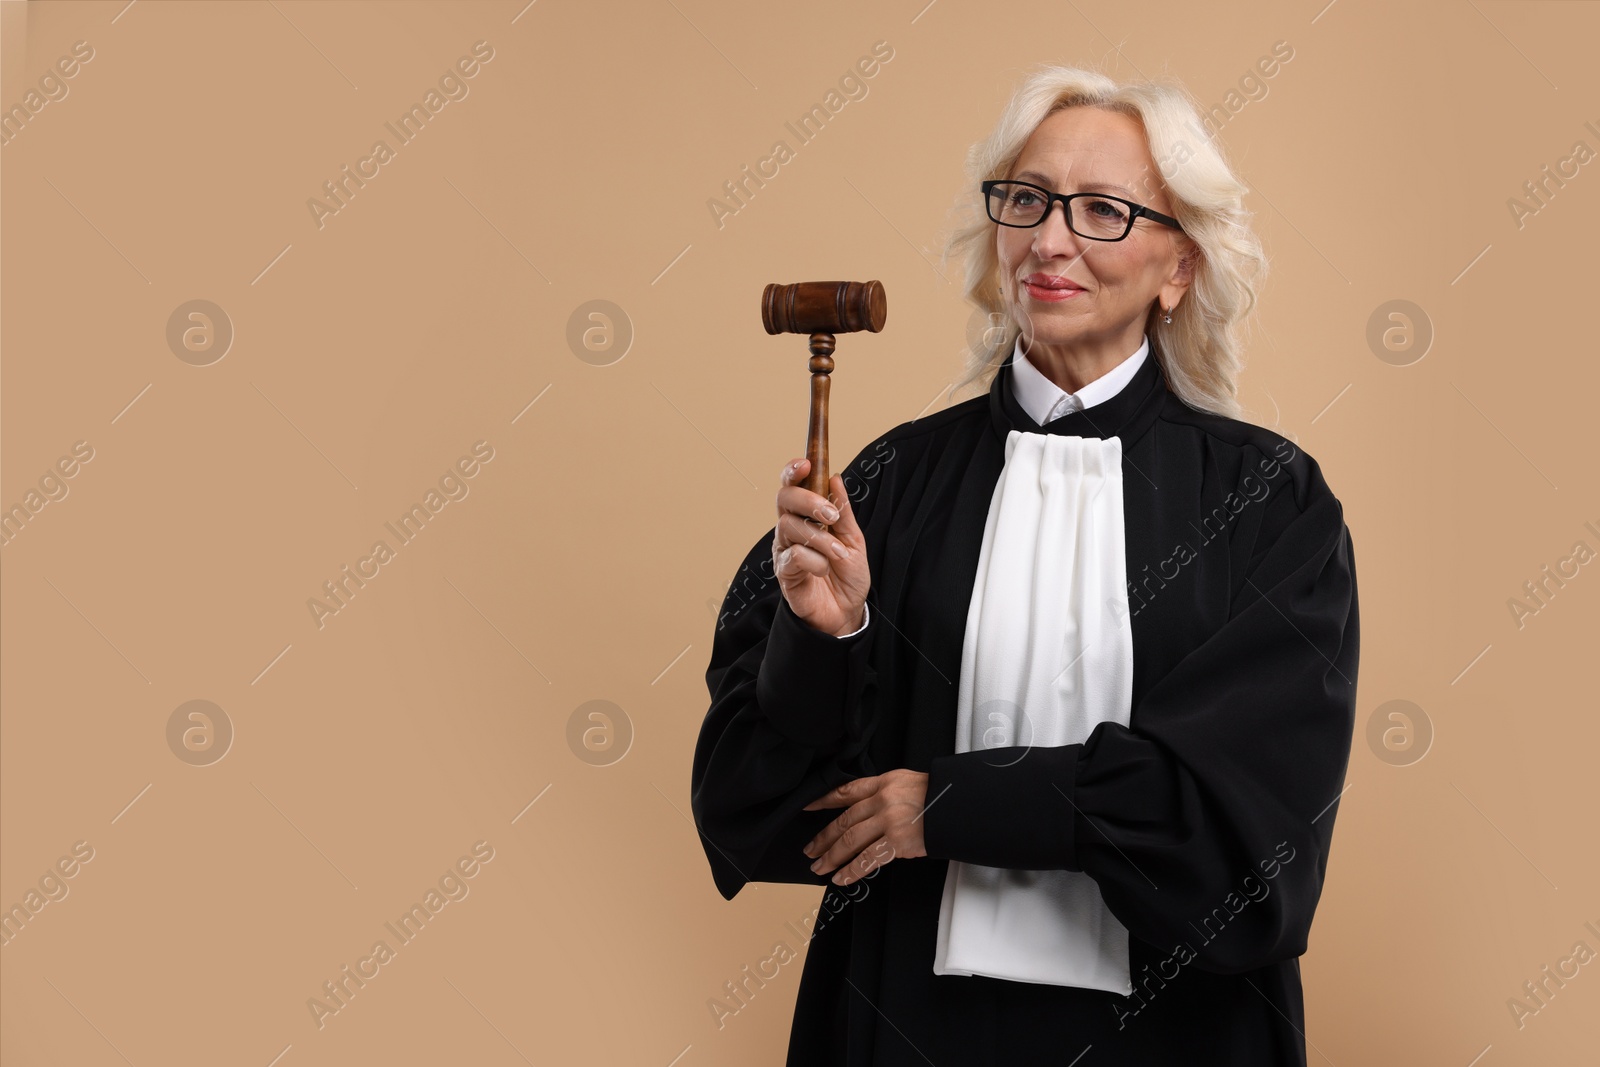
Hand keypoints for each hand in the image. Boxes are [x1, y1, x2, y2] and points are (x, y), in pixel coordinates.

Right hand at [773, 457, 869, 636]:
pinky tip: (824, 569)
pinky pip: (793, 556)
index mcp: (805, 517)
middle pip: (784, 499)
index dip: (793, 471)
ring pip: (790, 526)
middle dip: (808, 500)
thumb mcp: (853, 539)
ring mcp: (784, 550)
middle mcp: (790, 530)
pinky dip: (815, 561)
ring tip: (838, 553)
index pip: (792, 486)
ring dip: (820, 538)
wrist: (846, 613)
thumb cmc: (846, 576)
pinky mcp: (784, 573)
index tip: (805, 464)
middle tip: (830, 515)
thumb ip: (844, 510)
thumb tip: (834, 477)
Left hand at [801, 770, 927, 884]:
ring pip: (850, 841)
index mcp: (883, 783)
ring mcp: (888, 822)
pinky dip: (851, 871)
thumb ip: (885, 793)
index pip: (846, 791)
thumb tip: (866, 809)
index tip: (808, 807)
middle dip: (823, 838)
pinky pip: (867, 859)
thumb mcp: (908, 782)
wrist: (960, 804)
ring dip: (831, 857)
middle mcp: (882, 800)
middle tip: (811, 850)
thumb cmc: (939, 794)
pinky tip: (842, 878)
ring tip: (820, 867)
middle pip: (843, 821)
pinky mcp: (897, 842)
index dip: (824, 800)